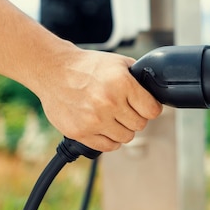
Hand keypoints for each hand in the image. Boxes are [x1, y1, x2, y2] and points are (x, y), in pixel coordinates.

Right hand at [34, 49, 162, 151]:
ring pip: (126, 138)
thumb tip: (155, 92)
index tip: (145, 106)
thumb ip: (140, 79)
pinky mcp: (80, 132)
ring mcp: (94, 120)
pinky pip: (108, 146)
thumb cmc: (88, 66)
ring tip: (112, 116)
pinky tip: (104, 126)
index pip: (152, 111)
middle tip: (125, 109)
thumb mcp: (119, 63)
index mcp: (122, 84)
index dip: (151, 108)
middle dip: (135, 117)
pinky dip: (109, 139)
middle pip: (140, 125)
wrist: (53, 70)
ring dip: (122, 129)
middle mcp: (109, 103)